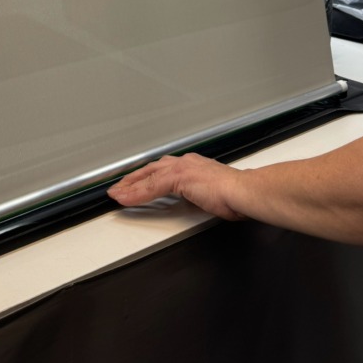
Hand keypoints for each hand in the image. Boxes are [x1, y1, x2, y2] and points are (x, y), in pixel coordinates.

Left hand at [107, 152, 247, 221]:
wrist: (246, 192)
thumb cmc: (237, 195)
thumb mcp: (213, 194)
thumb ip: (201, 193)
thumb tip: (198, 200)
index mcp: (193, 165)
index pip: (163, 169)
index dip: (146, 177)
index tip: (135, 183)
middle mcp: (185, 162)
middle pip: (151, 169)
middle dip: (132, 178)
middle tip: (118, 187)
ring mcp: (181, 168)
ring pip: (147, 177)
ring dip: (129, 186)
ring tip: (116, 194)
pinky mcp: (179, 178)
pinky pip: (151, 187)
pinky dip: (136, 194)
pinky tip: (126, 199)